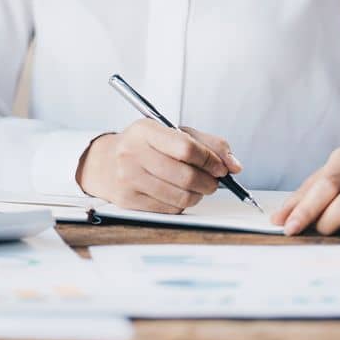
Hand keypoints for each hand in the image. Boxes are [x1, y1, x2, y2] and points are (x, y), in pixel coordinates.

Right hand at [76, 119, 242, 212]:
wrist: (105, 163)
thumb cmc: (144, 146)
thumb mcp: (172, 133)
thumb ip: (207, 144)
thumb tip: (234, 165)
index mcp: (145, 130)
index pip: (186, 147)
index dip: (210, 160)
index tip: (220, 167)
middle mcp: (132, 153)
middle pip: (186, 175)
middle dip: (209, 182)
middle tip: (213, 181)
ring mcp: (128, 178)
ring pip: (181, 196)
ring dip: (198, 195)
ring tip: (196, 188)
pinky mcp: (129, 200)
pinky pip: (170, 209)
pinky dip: (181, 205)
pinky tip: (176, 194)